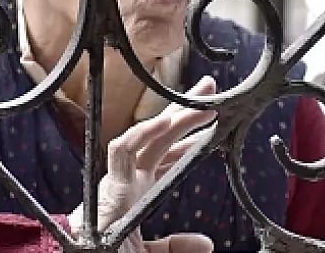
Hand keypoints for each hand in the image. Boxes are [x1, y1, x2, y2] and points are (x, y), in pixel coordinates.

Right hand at [69, 76, 217, 251]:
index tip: (214, 119)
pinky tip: (164, 122)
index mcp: (139, 188)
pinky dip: (141, 134)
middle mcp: (129, 178)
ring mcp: (119, 179)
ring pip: (147, 137)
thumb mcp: (150, 250)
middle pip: (161, 136)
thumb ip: (176, 245)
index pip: (168, 153)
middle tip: (209, 88)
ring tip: (199, 102)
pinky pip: (122, 151)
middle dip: (184, 111)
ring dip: (173, 118)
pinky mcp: (109, 186)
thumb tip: (207, 244)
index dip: (190, 135)